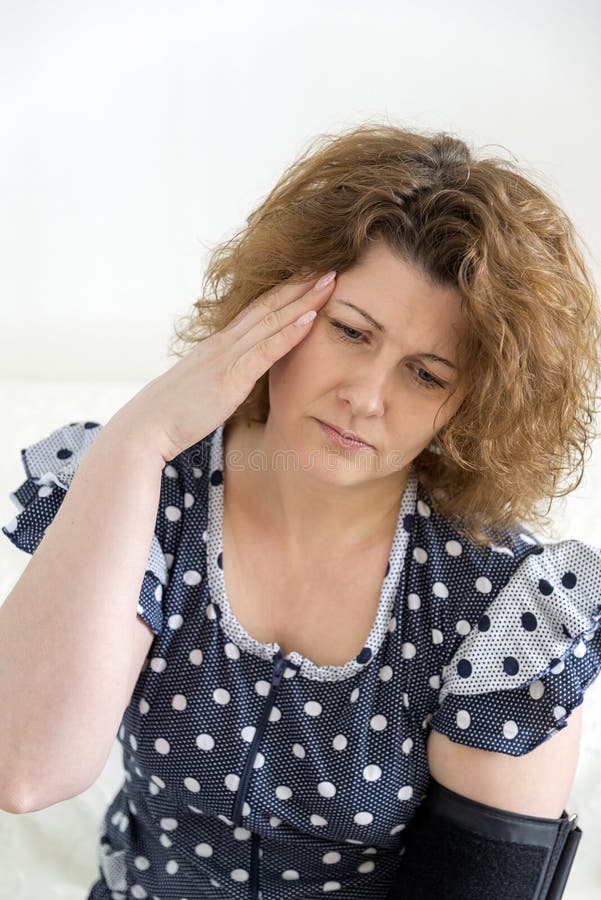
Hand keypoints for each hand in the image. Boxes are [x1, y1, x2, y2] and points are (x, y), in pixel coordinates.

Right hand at [110, 271, 336, 461]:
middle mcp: (223, 344)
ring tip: (329, 281)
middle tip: (330, 266)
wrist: (144, 429)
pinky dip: (289, 333)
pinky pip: (265, 350)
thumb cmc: (171, 416)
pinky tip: (310, 320)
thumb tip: (233, 381)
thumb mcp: (202, 390)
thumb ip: (221, 379)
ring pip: (270, 320)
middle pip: (267, 306)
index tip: (309, 277)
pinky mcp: (230, 379)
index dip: (284, 293)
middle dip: (300, 285)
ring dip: (302, 300)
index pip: (256, 311)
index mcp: (217, 347)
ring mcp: (226, 358)